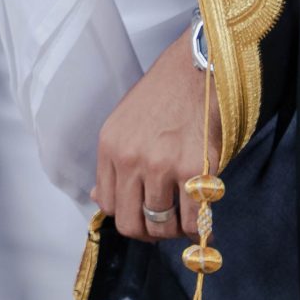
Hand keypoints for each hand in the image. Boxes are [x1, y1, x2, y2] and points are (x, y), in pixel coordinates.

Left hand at [92, 27, 221, 242]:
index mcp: (110, 147)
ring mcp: (161, 167)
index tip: (142, 213)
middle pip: (130, 223)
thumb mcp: (124, 122)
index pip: (107, 205)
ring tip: (185, 218)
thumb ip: (112, 161)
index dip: (126, 215)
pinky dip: (197, 228)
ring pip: (161, 225)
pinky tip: (202, 219)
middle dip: (148, 232)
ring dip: (174, 230)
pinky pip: (192, 220)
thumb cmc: (165, 93)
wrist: (199, 67)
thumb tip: (98, 197)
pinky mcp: (195, 171)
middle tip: (164, 225)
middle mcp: (130, 159)